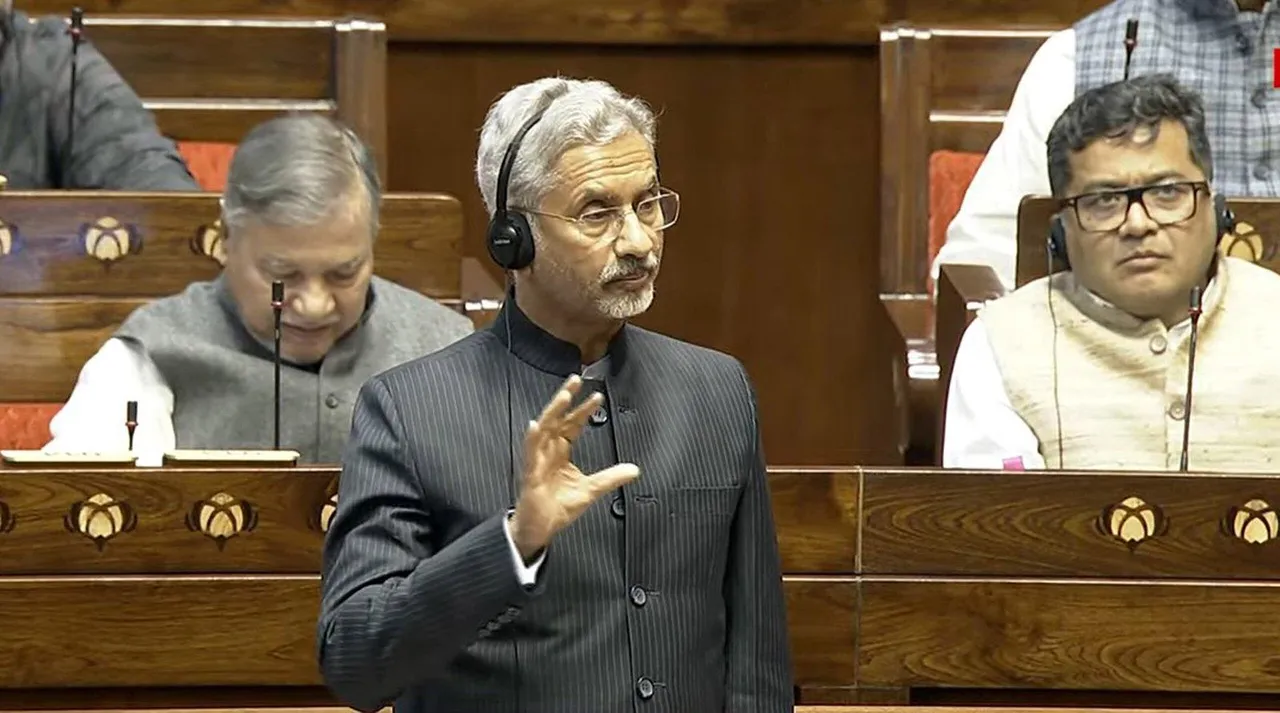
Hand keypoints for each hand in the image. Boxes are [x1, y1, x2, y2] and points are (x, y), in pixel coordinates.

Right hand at [509, 374, 639, 559]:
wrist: (541, 529)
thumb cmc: (558, 508)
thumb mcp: (591, 490)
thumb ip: (611, 478)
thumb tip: (634, 469)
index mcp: (561, 452)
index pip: (573, 425)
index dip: (584, 410)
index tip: (598, 396)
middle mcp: (548, 452)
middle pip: (556, 419)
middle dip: (565, 399)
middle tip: (576, 380)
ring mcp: (537, 461)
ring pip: (543, 430)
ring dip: (552, 412)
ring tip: (563, 396)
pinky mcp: (530, 474)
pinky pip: (529, 453)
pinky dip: (532, 438)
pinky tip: (535, 425)